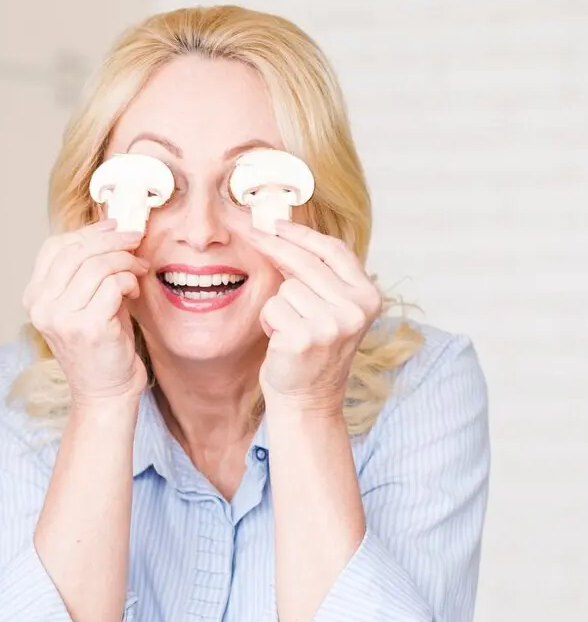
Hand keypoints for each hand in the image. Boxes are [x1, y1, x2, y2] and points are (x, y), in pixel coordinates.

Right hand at [23, 220, 149, 403]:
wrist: (104, 392)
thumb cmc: (100, 346)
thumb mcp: (83, 303)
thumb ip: (86, 270)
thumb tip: (110, 229)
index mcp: (34, 298)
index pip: (54, 248)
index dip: (87, 232)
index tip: (113, 227)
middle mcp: (41, 307)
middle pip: (76, 251)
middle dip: (111, 240)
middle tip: (134, 241)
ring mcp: (61, 318)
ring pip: (97, 266)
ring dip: (124, 262)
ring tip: (137, 270)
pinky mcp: (87, 327)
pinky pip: (113, 285)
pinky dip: (129, 281)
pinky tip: (134, 290)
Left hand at [249, 219, 382, 410]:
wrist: (308, 399)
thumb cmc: (313, 351)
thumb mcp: (330, 309)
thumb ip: (319, 277)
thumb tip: (284, 234)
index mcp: (368, 296)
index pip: (334, 251)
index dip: (302, 233)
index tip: (276, 222)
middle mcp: (355, 309)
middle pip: (305, 262)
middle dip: (274, 246)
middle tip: (251, 231)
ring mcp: (331, 324)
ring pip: (286, 287)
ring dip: (279, 306)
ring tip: (291, 329)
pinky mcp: (304, 337)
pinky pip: (272, 308)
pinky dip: (270, 322)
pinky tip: (282, 340)